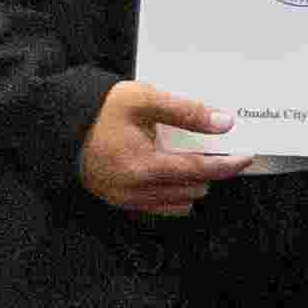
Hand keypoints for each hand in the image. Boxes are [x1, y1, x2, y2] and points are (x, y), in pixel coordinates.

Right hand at [78, 80, 233, 213]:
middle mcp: (136, 190)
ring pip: (178, 202)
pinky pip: (159, 207)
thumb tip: (224, 122)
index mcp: (144, 167)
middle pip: (192, 189)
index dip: (228, 165)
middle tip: (217, 151)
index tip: (247, 156)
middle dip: (210, 172)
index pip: (199, 170)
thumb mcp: (144, 100)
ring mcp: (126, 200)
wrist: (60, 126)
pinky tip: (174, 175)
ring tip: (195, 162)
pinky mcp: (118, 201)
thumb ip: (186, 112)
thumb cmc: (101, 110)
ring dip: (193, 185)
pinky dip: (174, 195)